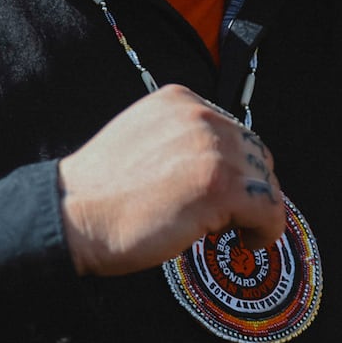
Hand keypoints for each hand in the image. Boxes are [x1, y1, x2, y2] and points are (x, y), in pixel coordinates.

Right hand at [56, 84, 284, 276]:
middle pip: (255, 153)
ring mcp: (212, 151)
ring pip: (266, 182)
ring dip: (256, 210)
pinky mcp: (219, 188)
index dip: (236, 166)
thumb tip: (222, 164)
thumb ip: (182, 139)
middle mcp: (201, 117)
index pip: (234, 131)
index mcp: (180, 100)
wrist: (72, 214)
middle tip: (230, 216)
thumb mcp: (144, 138)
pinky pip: (269, 209)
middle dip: (249, 186)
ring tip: (233, 230)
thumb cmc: (101, 190)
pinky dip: (266, 230)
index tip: (226, 192)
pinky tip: (247, 241)